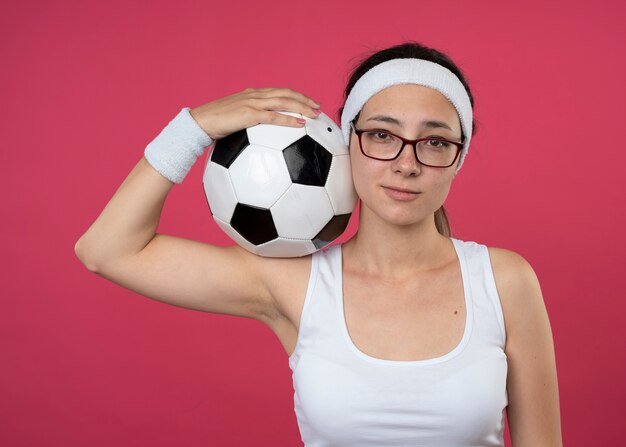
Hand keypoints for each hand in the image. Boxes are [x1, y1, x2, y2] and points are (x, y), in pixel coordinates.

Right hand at [189, 88, 320, 139]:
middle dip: (304, 99)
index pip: (278, 91)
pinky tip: (300, 124)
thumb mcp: (234, 119)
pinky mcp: (249, 114)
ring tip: (315, 114)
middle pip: (286, 93)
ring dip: (302, 107)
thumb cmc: (214, 124)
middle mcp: (254, 95)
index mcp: (252, 94)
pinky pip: (274, 116)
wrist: (199, 122)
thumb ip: (247, 121)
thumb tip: (257, 135)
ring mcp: (252, 103)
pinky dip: (289, 119)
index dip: (295, 95)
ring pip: (284, 101)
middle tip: (318, 107)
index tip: (308, 102)